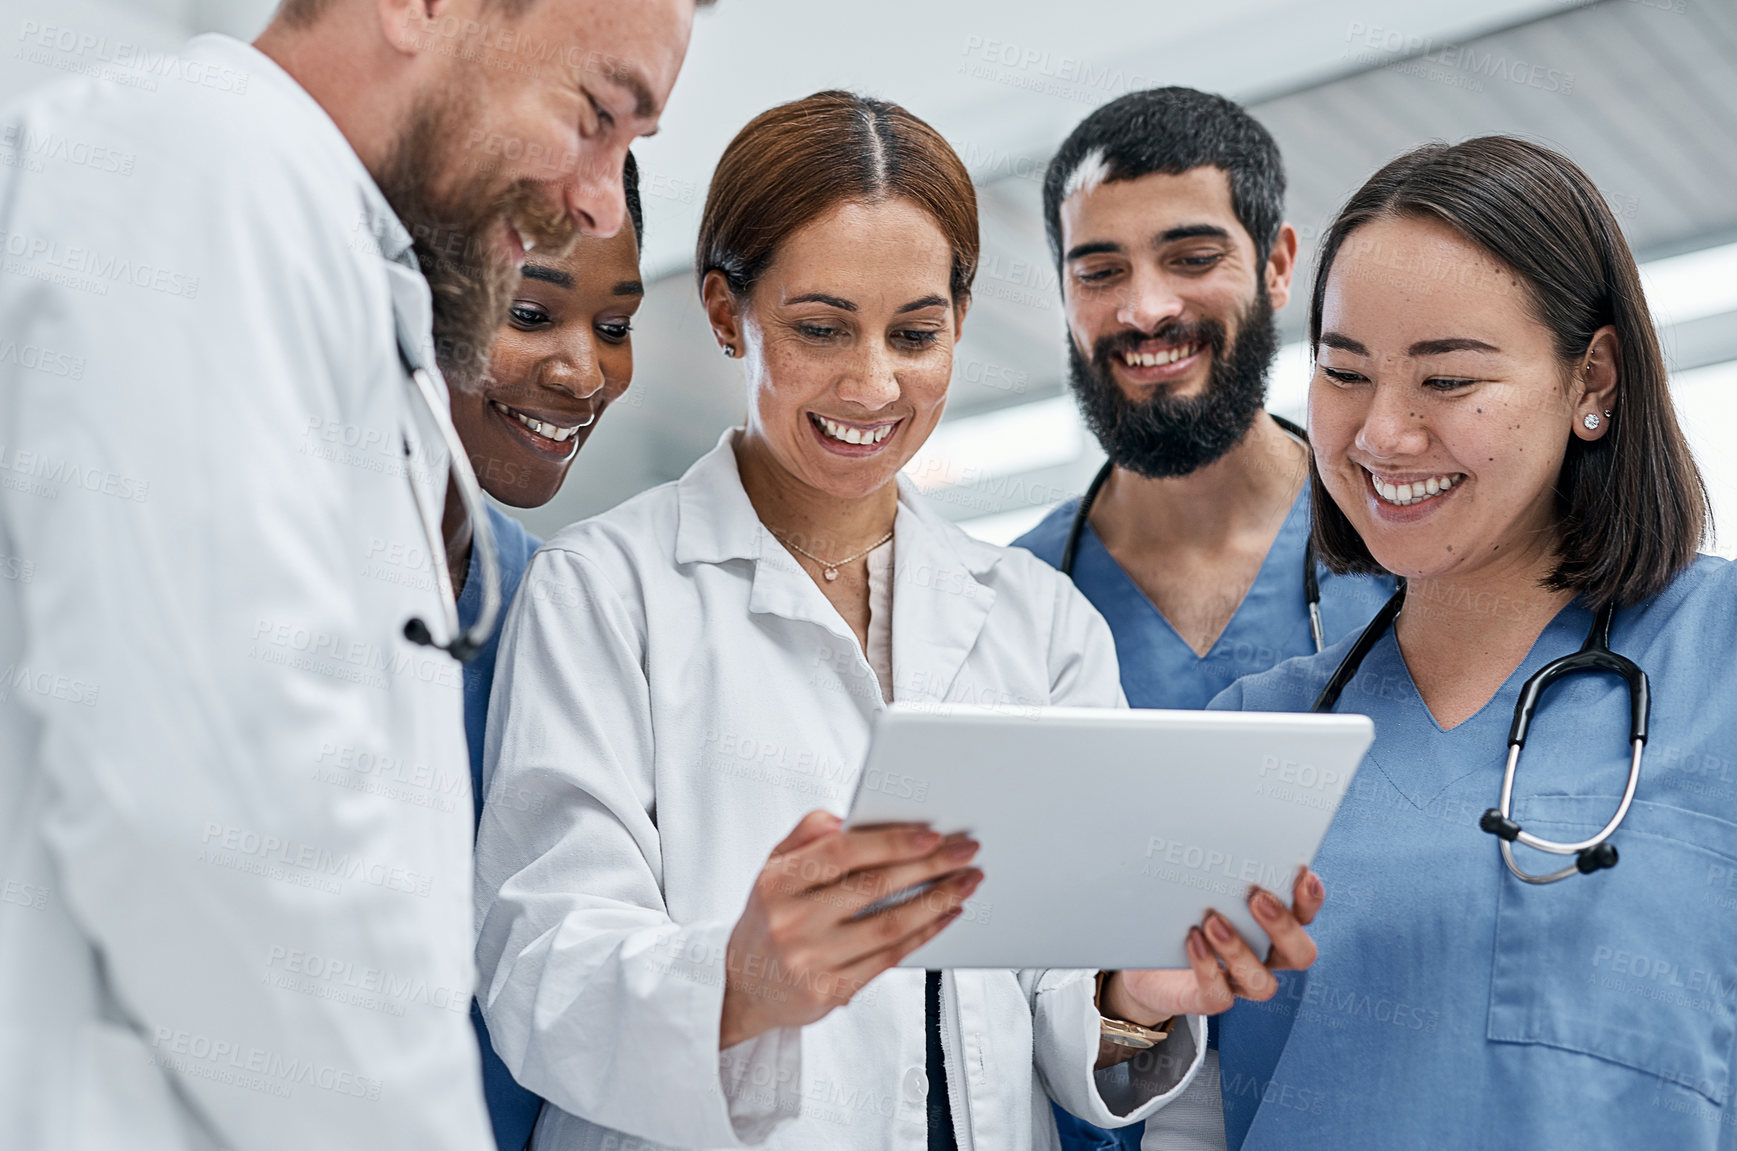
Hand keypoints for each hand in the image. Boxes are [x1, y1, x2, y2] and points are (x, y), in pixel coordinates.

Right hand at [719, 810, 981, 1049]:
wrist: (742, 987)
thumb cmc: (770, 917)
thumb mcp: (773, 868)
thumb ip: (805, 835)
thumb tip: (843, 818)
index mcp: (777, 882)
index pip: (840, 852)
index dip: (889, 841)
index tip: (931, 834)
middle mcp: (791, 921)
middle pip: (873, 887)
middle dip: (929, 866)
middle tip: (965, 851)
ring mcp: (811, 960)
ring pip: (889, 925)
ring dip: (937, 901)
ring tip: (967, 882)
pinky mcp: (830, 991)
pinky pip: (889, 958)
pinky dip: (925, 934)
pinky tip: (946, 915)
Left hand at [1103, 867, 1323, 1037]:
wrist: (1146, 959)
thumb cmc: (1180, 912)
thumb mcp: (1197, 885)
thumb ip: (1215, 865)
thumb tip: (1210, 825)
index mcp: (1272, 926)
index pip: (1305, 915)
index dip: (1311, 899)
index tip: (1303, 875)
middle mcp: (1264, 957)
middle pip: (1299, 954)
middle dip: (1283, 927)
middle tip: (1258, 898)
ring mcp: (1239, 982)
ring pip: (1262, 983)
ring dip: (1240, 951)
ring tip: (1214, 920)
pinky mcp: (1209, 998)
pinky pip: (1219, 996)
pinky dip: (1207, 969)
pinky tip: (1192, 940)